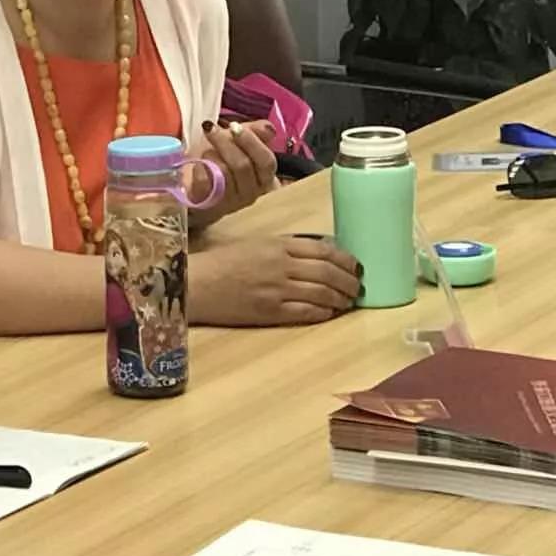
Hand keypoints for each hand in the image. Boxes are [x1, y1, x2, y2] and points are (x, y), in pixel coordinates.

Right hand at [189, 236, 359, 325]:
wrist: (197, 283)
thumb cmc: (222, 261)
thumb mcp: (255, 244)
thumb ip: (284, 247)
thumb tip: (315, 254)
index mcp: (278, 244)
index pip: (323, 249)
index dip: (345, 259)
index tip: (357, 265)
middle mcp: (282, 265)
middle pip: (327, 272)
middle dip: (349, 280)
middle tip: (359, 286)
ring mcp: (277, 289)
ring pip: (322, 293)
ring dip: (341, 298)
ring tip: (349, 301)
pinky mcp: (271, 311)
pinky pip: (306, 312)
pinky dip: (323, 312)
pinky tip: (330, 312)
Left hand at [192, 119, 278, 223]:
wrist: (193, 184)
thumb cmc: (219, 159)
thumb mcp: (237, 141)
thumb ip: (255, 132)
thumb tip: (268, 129)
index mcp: (265, 178)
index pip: (266, 161)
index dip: (251, 142)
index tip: (234, 126)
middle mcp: (252, 193)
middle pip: (243, 165)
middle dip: (225, 142)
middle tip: (211, 128)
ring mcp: (232, 203)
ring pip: (224, 172)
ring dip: (211, 154)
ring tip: (204, 149)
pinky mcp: (210, 206)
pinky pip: (206, 183)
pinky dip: (200, 168)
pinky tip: (198, 163)